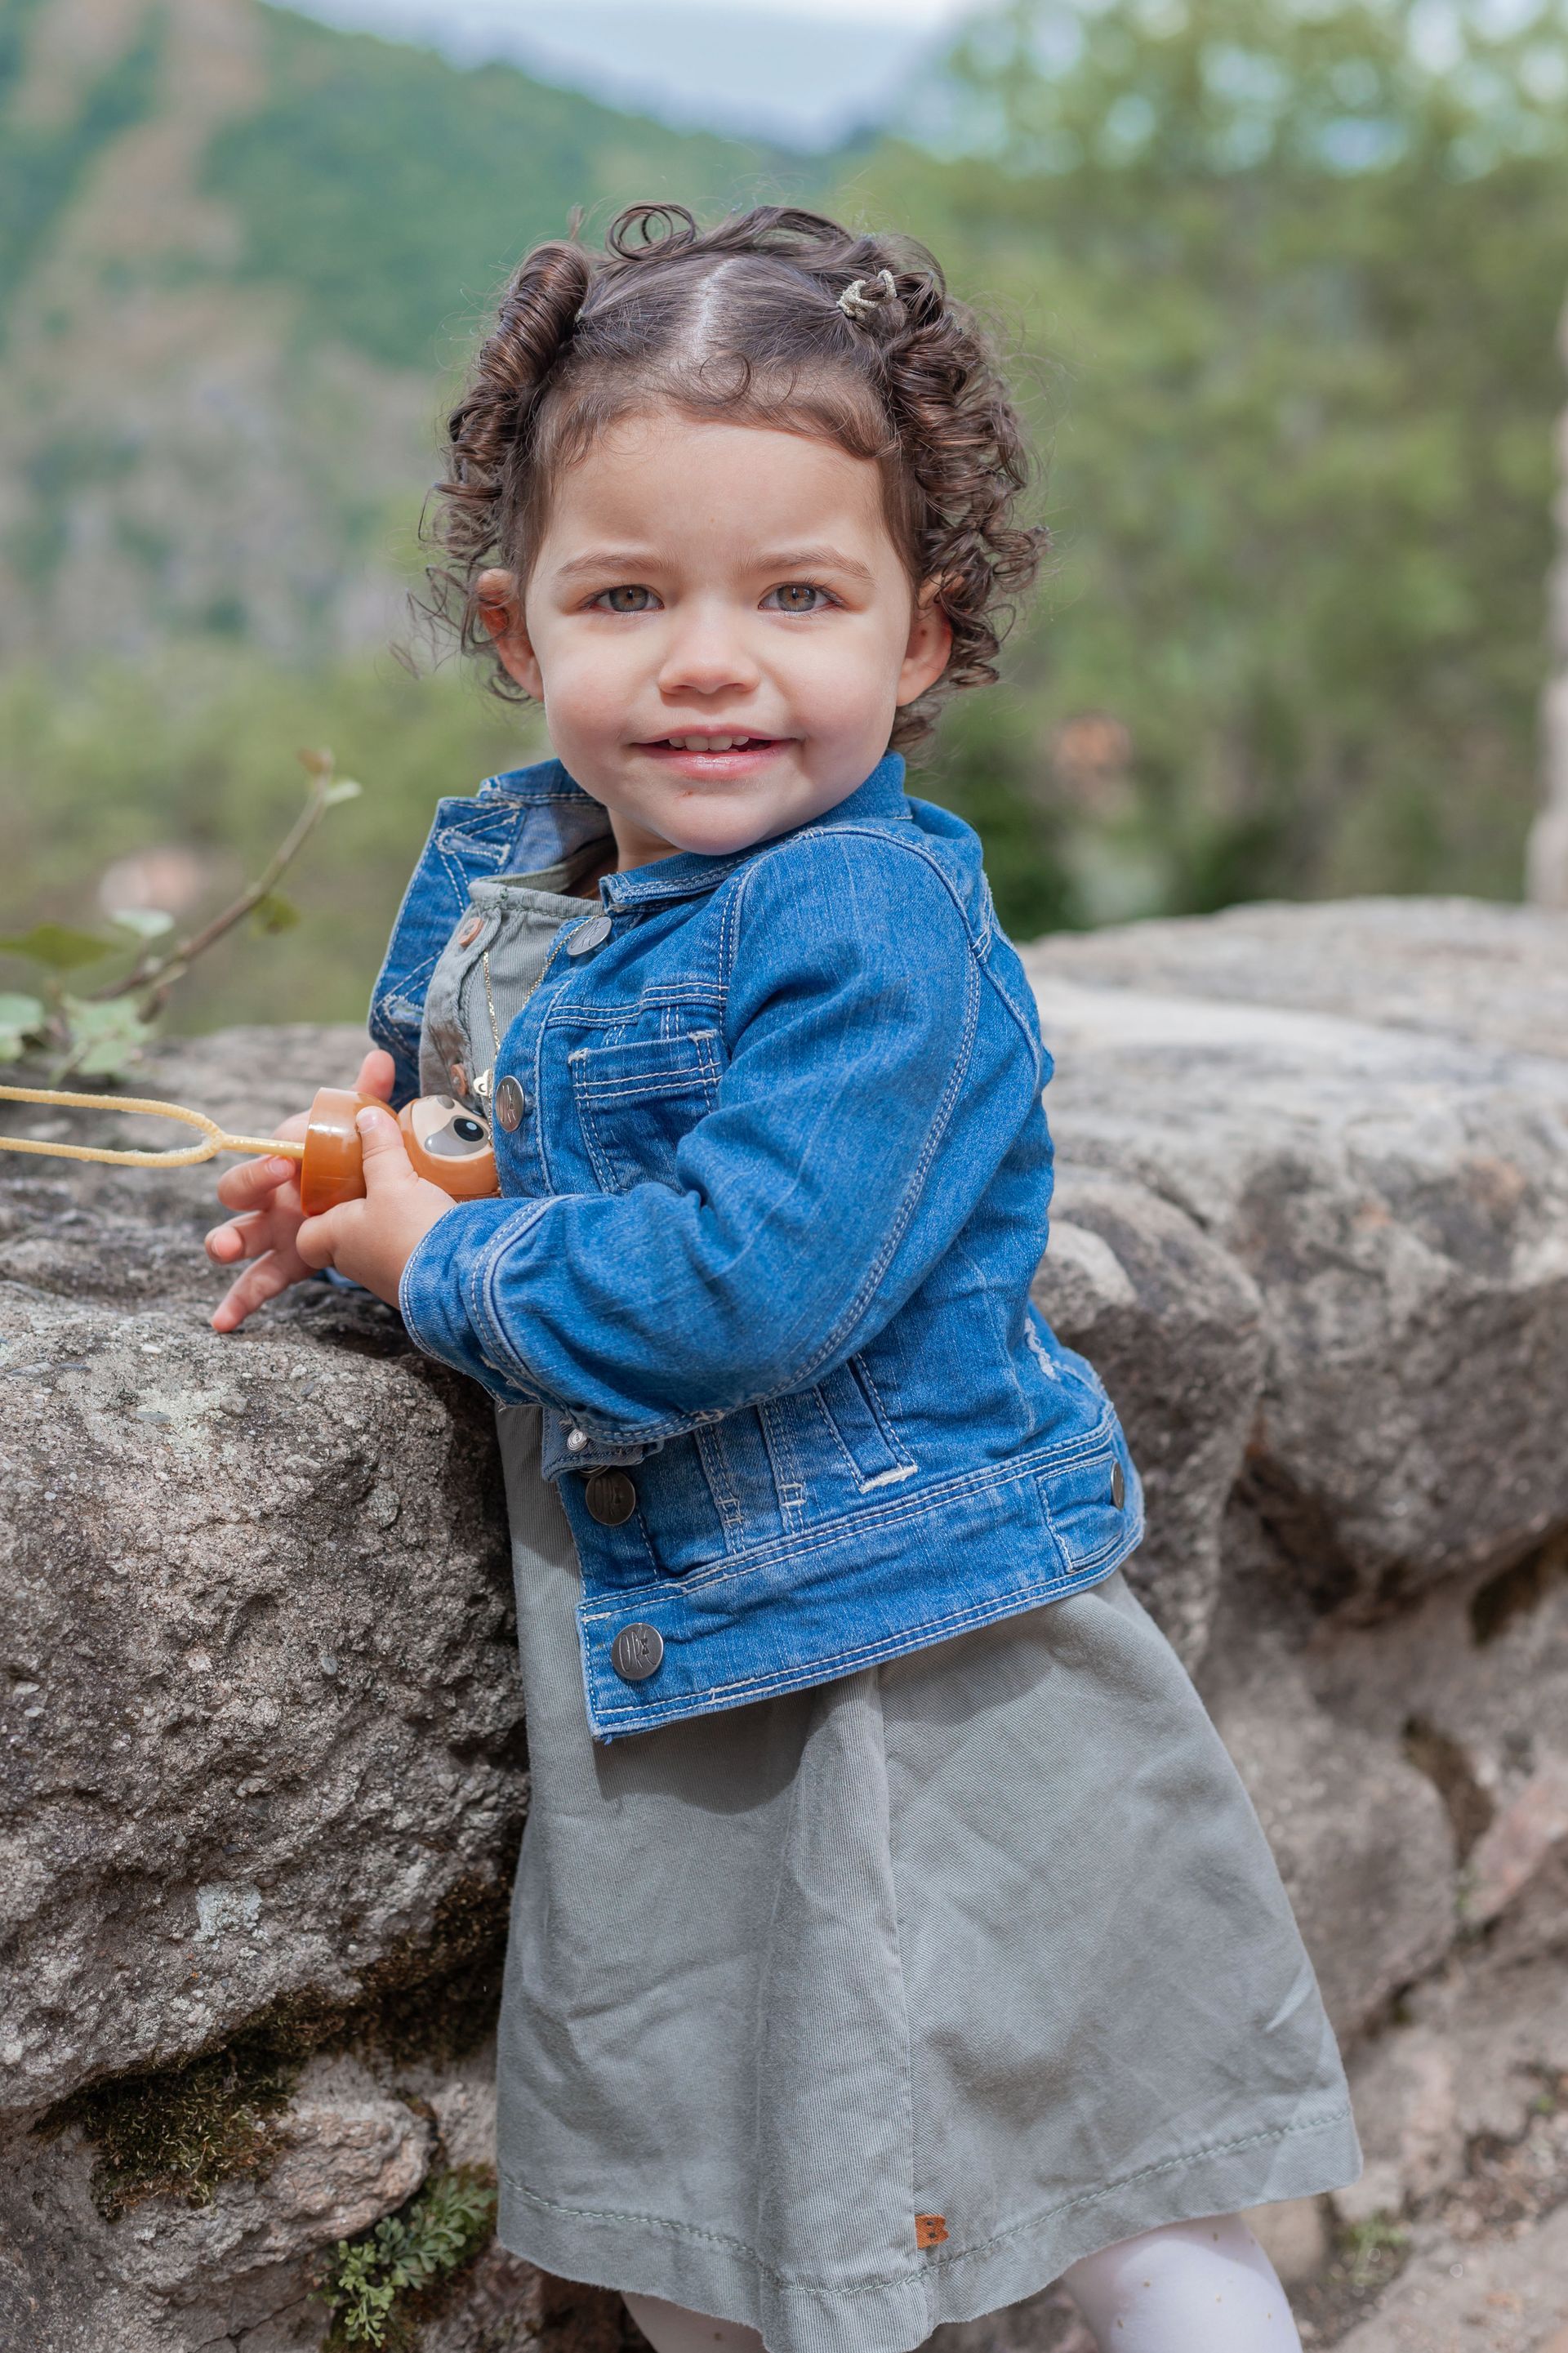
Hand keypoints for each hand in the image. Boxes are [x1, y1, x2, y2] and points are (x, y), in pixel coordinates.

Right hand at [206, 1048, 394, 1331]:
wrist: (372, 1200)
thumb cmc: (355, 1162)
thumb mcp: (363, 1131)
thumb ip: (366, 1096)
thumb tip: (379, 1057)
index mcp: (285, 1164)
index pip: (263, 1158)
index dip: (268, 1162)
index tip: (285, 1163)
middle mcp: (274, 1196)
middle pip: (238, 1193)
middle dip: (244, 1192)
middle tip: (263, 1196)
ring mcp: (277, 1231)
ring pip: (239, 1237)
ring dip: (226, 1242)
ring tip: (224, 1250)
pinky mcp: (288, 1263)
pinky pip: (257, 1284)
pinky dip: (237, 1304)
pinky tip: (221, 1323)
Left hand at [295, 1103, 457, 1305]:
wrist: (459, 1278)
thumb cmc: (411, 1232)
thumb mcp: (393, 1179)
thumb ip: (379, 1147)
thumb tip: (368, 1117)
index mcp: (336, 1238)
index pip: (306, 1236)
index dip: (314, 1216)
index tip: (328, 1195)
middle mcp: (354, 1262)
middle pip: (342, 1237)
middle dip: (356, 1214)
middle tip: (375, 1189)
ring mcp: (383, 1276)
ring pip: (375, 1245)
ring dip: (388, 1225)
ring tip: (409, 1200)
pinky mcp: (414, 1281)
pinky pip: (405, 1254)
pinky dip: (413, 1237)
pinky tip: (431, 1219)